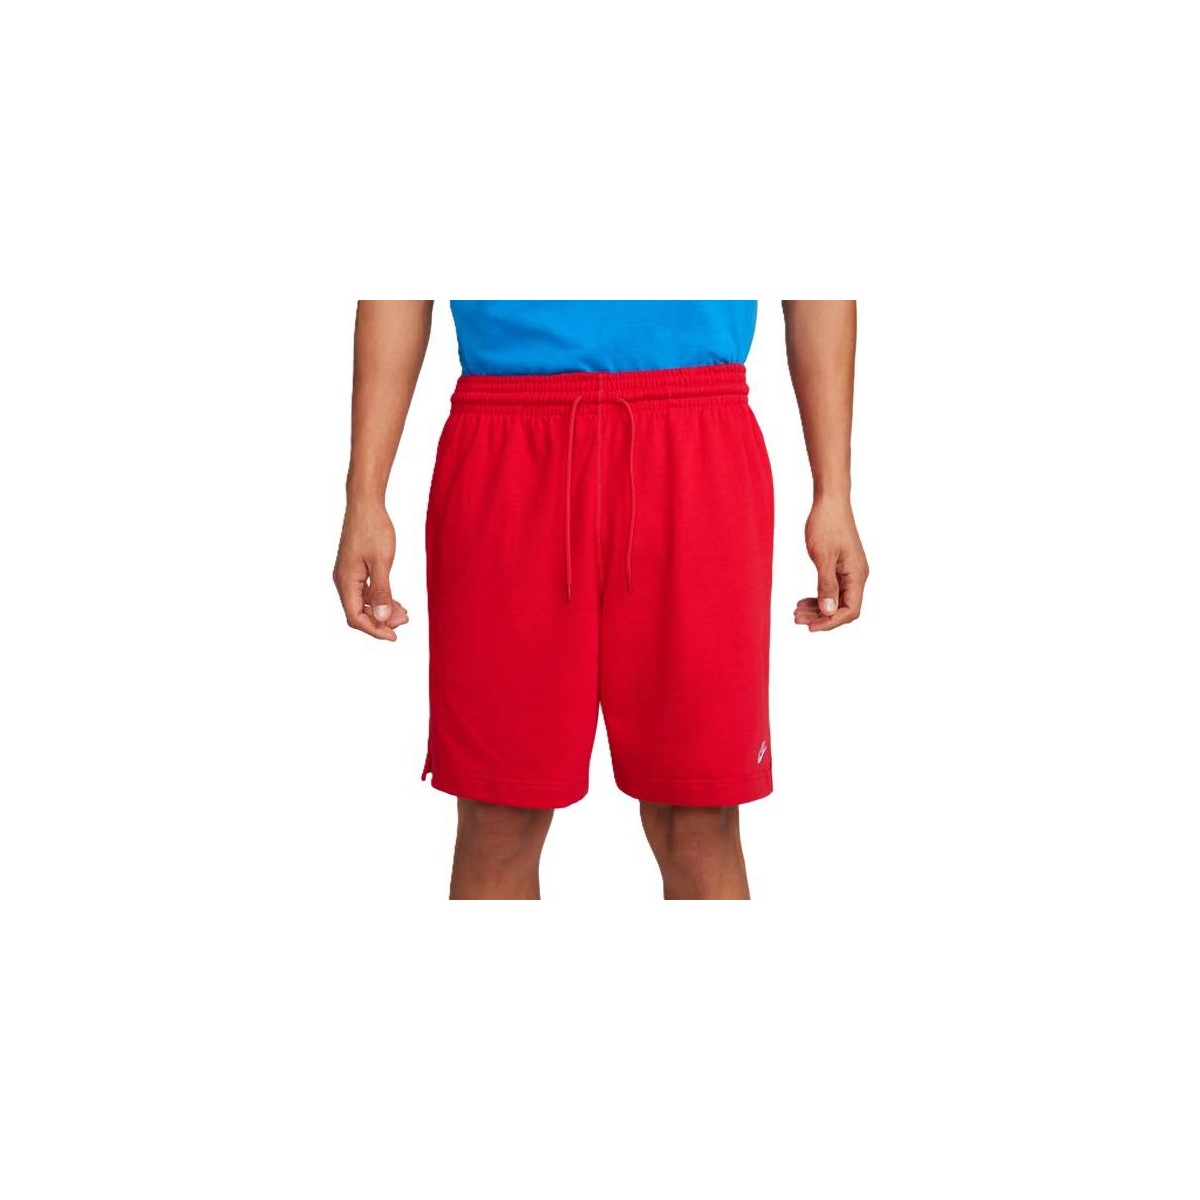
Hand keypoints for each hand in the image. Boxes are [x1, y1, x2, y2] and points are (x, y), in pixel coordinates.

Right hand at [333, 501, 408, 640]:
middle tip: (405, 621)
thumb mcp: (382, 562)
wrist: (365, 504)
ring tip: (404, 613)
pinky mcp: (355, 569)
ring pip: (364, 603)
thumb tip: (381, 619)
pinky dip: (380, 599)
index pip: (356, 617)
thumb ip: (382, 591)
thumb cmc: (373, 529)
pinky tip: (395, 602)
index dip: (374, 630)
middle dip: (381, 621)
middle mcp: (343, 581)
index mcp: (345, 581)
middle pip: (359, 613)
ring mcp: (348, 575)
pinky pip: (366, 592)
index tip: (394, 636)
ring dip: (382, 611)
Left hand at [795, 497, 867, 631]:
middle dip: (821, 617)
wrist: (829, 501)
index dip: (831, 622)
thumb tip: (829, 612)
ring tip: (796, 613)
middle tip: (796, 619)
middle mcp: (856, 576)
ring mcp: (848, 572)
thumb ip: (826, 586)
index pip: (850, 611)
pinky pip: (831, 590)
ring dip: (817, 609)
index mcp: (857, 575)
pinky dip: (817, 598)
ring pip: (835, 600)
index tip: (810, 627)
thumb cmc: (826, 525)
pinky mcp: (840, 567)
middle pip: (843, 609)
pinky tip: (802, 601)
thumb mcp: (823, 557)